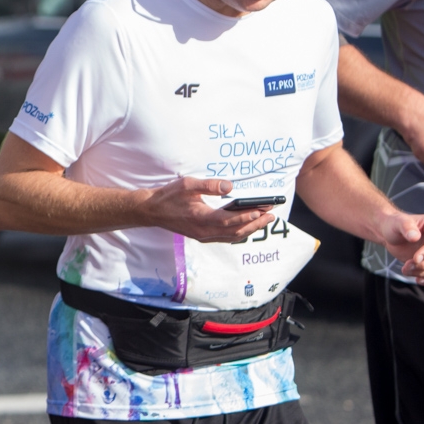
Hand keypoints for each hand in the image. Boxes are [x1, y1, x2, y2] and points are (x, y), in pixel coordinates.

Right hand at [139, 177, 275, 243]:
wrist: (151, 211)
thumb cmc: (168, 196)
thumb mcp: (187, 185)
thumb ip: (209, 185)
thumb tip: (229, 186)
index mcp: (200, 218)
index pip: (229, 220)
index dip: (247, 216)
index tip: (263, 211)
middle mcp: (203, 231)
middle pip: (235, 231)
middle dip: (255, 224)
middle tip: (271, 216)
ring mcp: (203, 236)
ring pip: (232, 237)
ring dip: (250, 229)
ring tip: (264, 221)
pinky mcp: (202, 236)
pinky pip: (225, 238)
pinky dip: (239, 233)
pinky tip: (246, 227)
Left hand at [377, 211, 423, 286]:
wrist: (390, 235)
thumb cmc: (394, 226)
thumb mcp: (397, 223)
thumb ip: (406, 227)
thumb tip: (415, 237)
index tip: (415, 259)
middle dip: (423, 264)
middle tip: (406, 265)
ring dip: (422, 272)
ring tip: (405, 270)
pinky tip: (419, 281)